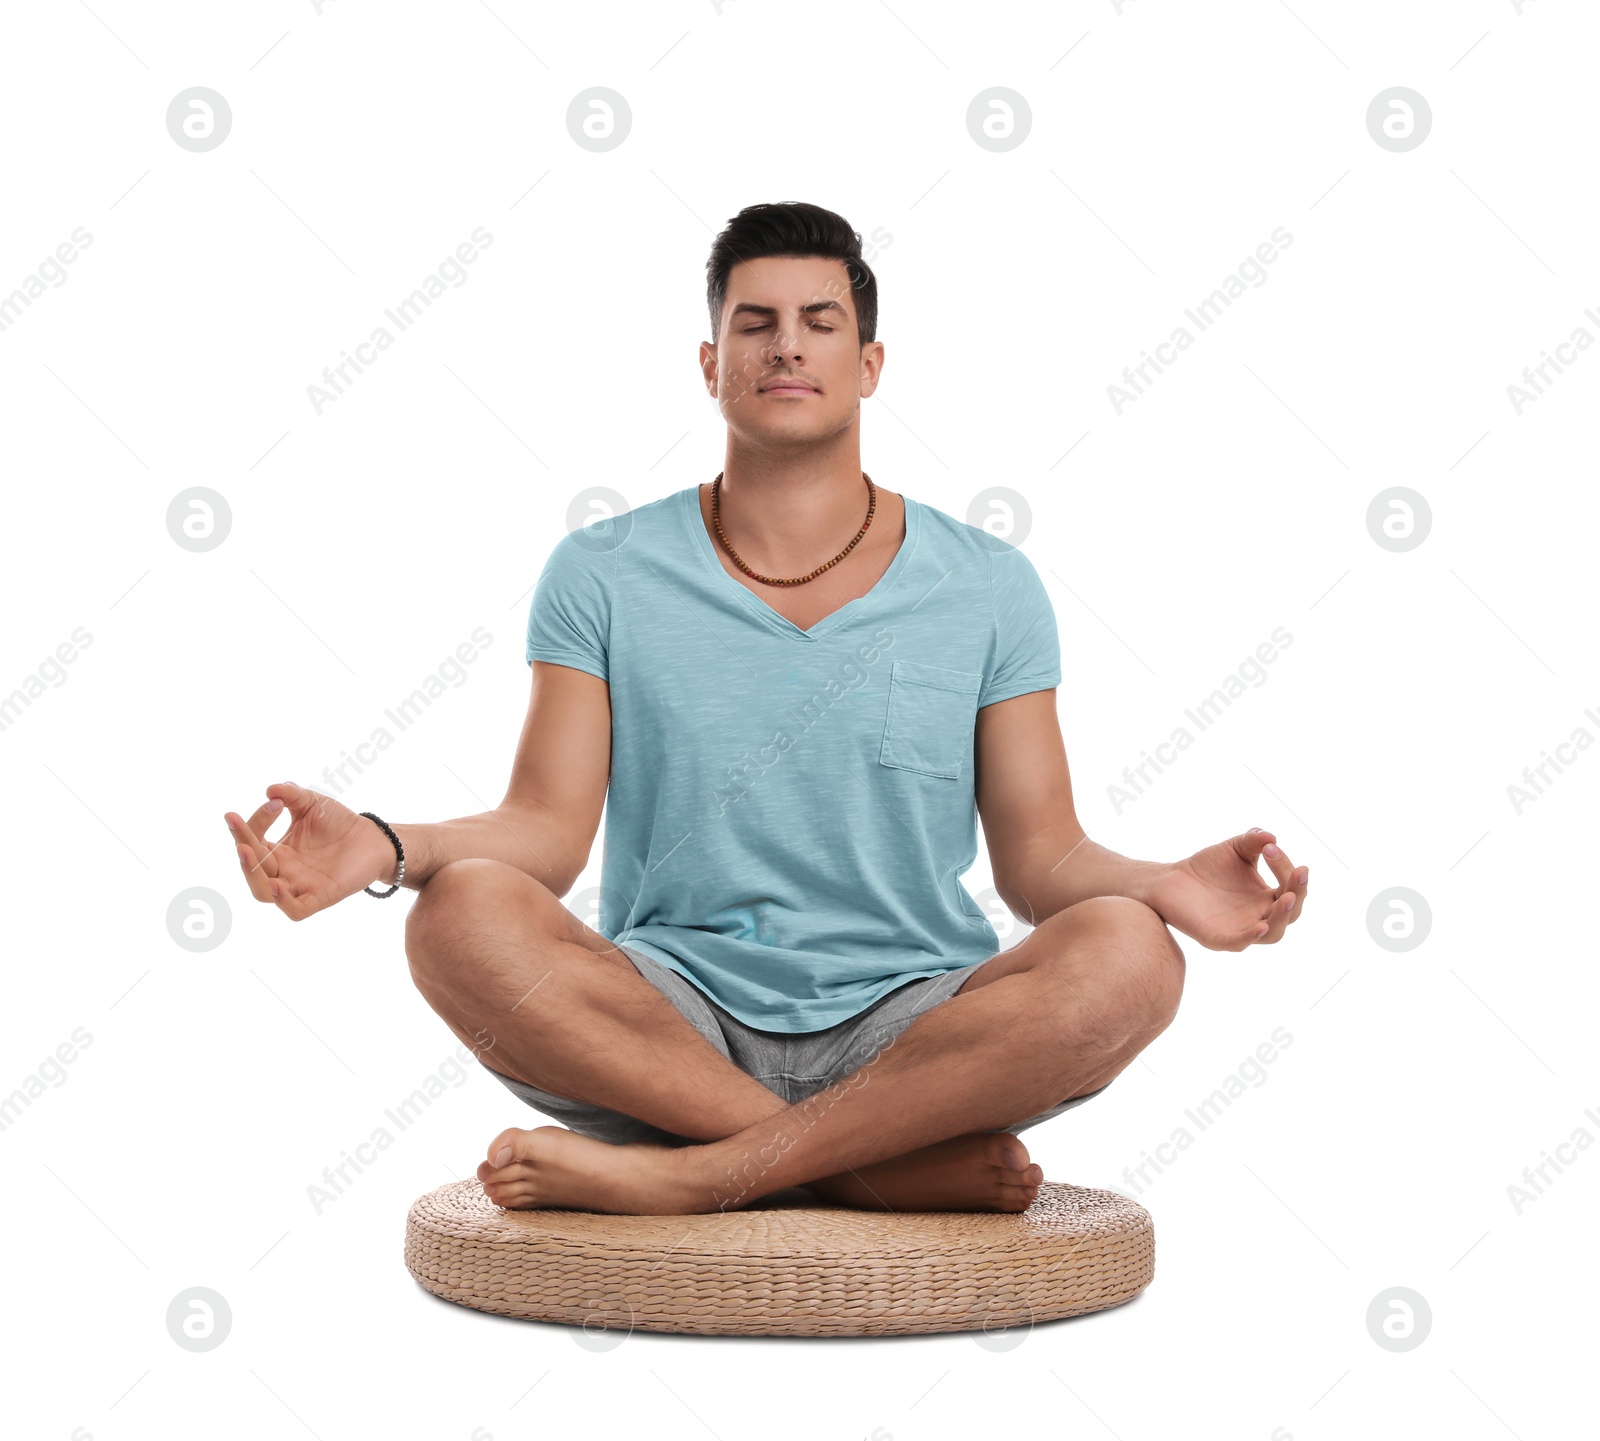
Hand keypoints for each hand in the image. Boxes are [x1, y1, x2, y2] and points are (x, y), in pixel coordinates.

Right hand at [224, 781, 395, 920]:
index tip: (272, 802)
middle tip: (238, 827)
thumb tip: (271, 789)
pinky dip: (283, 901)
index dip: (251, 825)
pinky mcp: (320, 897)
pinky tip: (277, 885)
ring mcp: (300, 886)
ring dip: (252, 874)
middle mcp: (283, 871)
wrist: (374, 839)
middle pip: (252, 868)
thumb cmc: (340, 823)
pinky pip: (295, 909)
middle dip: (243, 848)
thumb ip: (292, 795)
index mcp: (277, 851)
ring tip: (246, 851)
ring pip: (263, 893)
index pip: (251, 842)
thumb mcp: (313, 804)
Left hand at [1142, 828, 1307, 950]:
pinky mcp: (1215, 938)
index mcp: (1266, 899)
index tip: (1272, 848)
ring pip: (1272, 934)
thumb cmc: (1206, 867)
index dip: (1288, 871)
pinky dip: (1250, 937)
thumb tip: (1271, 836)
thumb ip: (1253, 841)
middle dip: (1298, 894)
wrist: (1169, 878)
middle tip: (1300, 873)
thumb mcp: (1234, 849)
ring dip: (1282, 917)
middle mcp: (1258, 917)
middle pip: (1290, 915)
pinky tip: (1261, 925)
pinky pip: (1238, 943)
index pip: (1291, 889)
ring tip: (1288, 898)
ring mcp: (1238, 930)